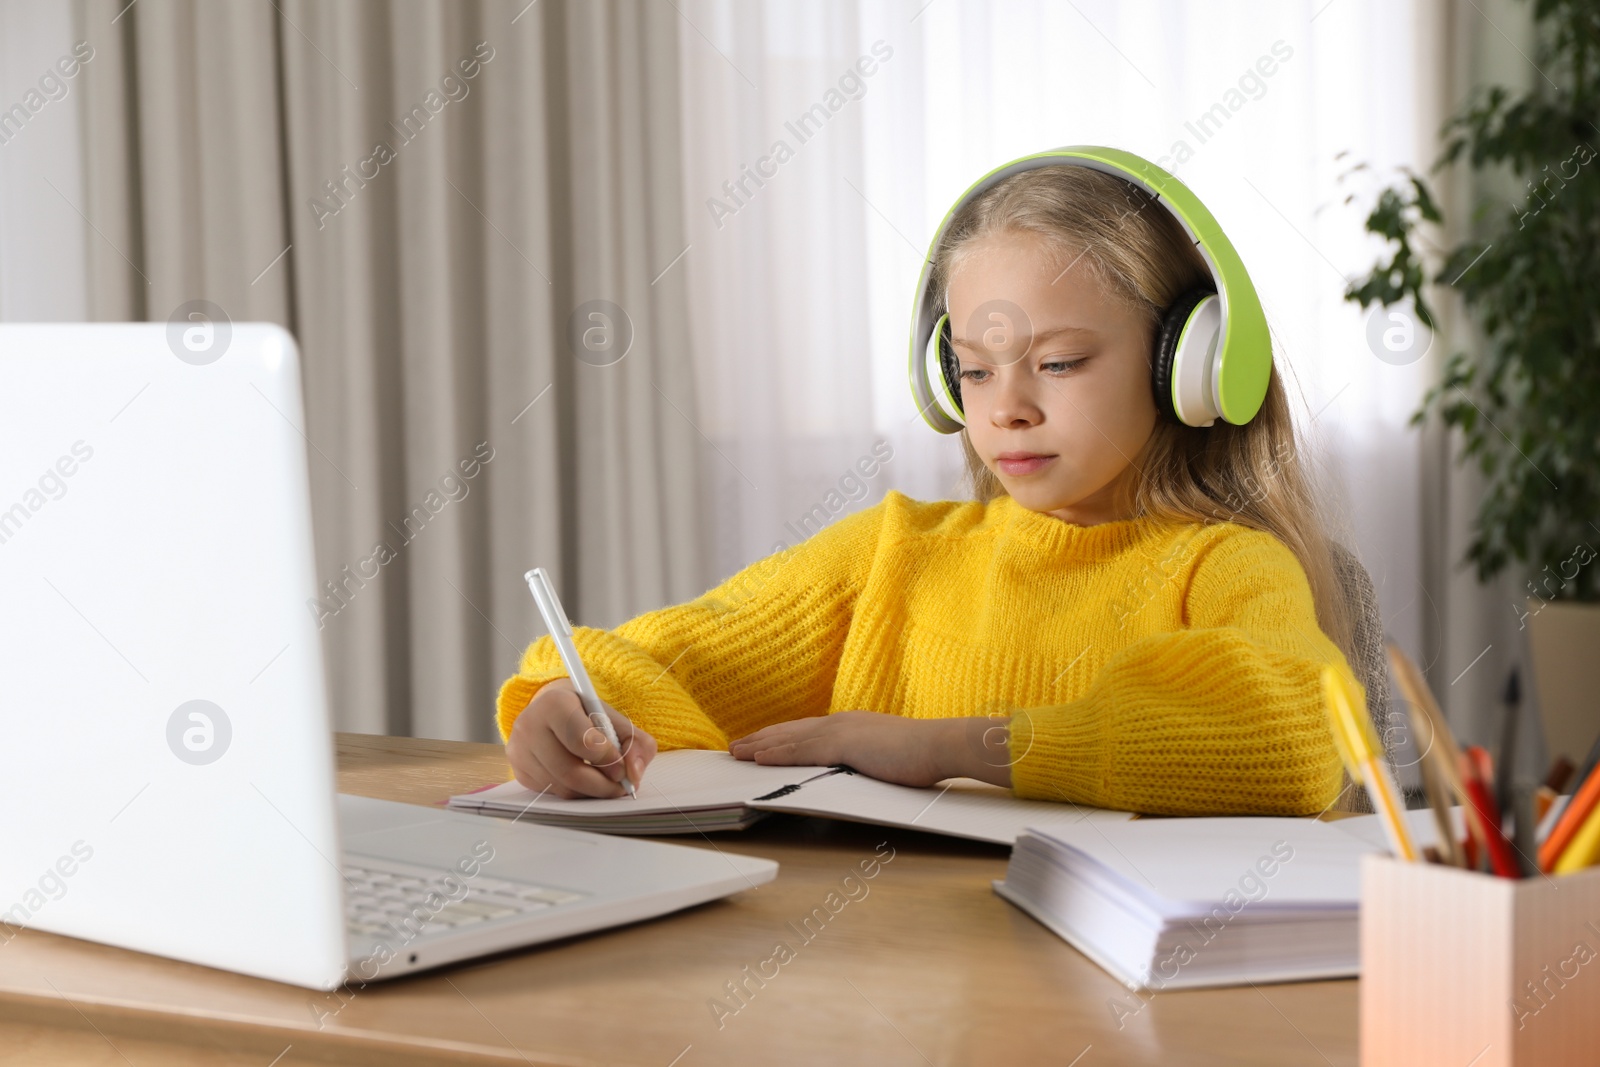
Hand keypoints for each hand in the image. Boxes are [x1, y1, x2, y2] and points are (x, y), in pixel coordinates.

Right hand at [505, 678, 657, 797]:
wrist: (554, 711)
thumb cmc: (585, 715)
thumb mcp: (613, 718)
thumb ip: (635, 741)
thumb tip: (635, 772)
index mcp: (554, 704)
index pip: (580, 739)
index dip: (606, 758)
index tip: (622, 767)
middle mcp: (530, 726)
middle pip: (569, 771)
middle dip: (602, 785)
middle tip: (621, 786)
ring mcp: (520, 751)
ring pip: (562, 787)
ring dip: (591, 792)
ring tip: (607, 783)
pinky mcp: (520, 771)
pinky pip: (553, 794)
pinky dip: (576, 793)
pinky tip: (586, 781)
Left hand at [728, 712, 1011, 788]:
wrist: (940, 745)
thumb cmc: (922, 754)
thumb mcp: (886, 755)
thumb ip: (866, 760)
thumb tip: (854, 770)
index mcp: (851, 725)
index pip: (807, 731)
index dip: (781, 737)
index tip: (761, 742)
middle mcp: (841, 722)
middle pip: (792, 731)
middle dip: (762, 739)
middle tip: (736, 746)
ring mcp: (841, 732)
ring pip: (791, 739)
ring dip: (760, 746)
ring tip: (737, 752)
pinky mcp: (844, 745)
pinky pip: (802, 750)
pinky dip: (778, 753)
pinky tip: (759, 757)